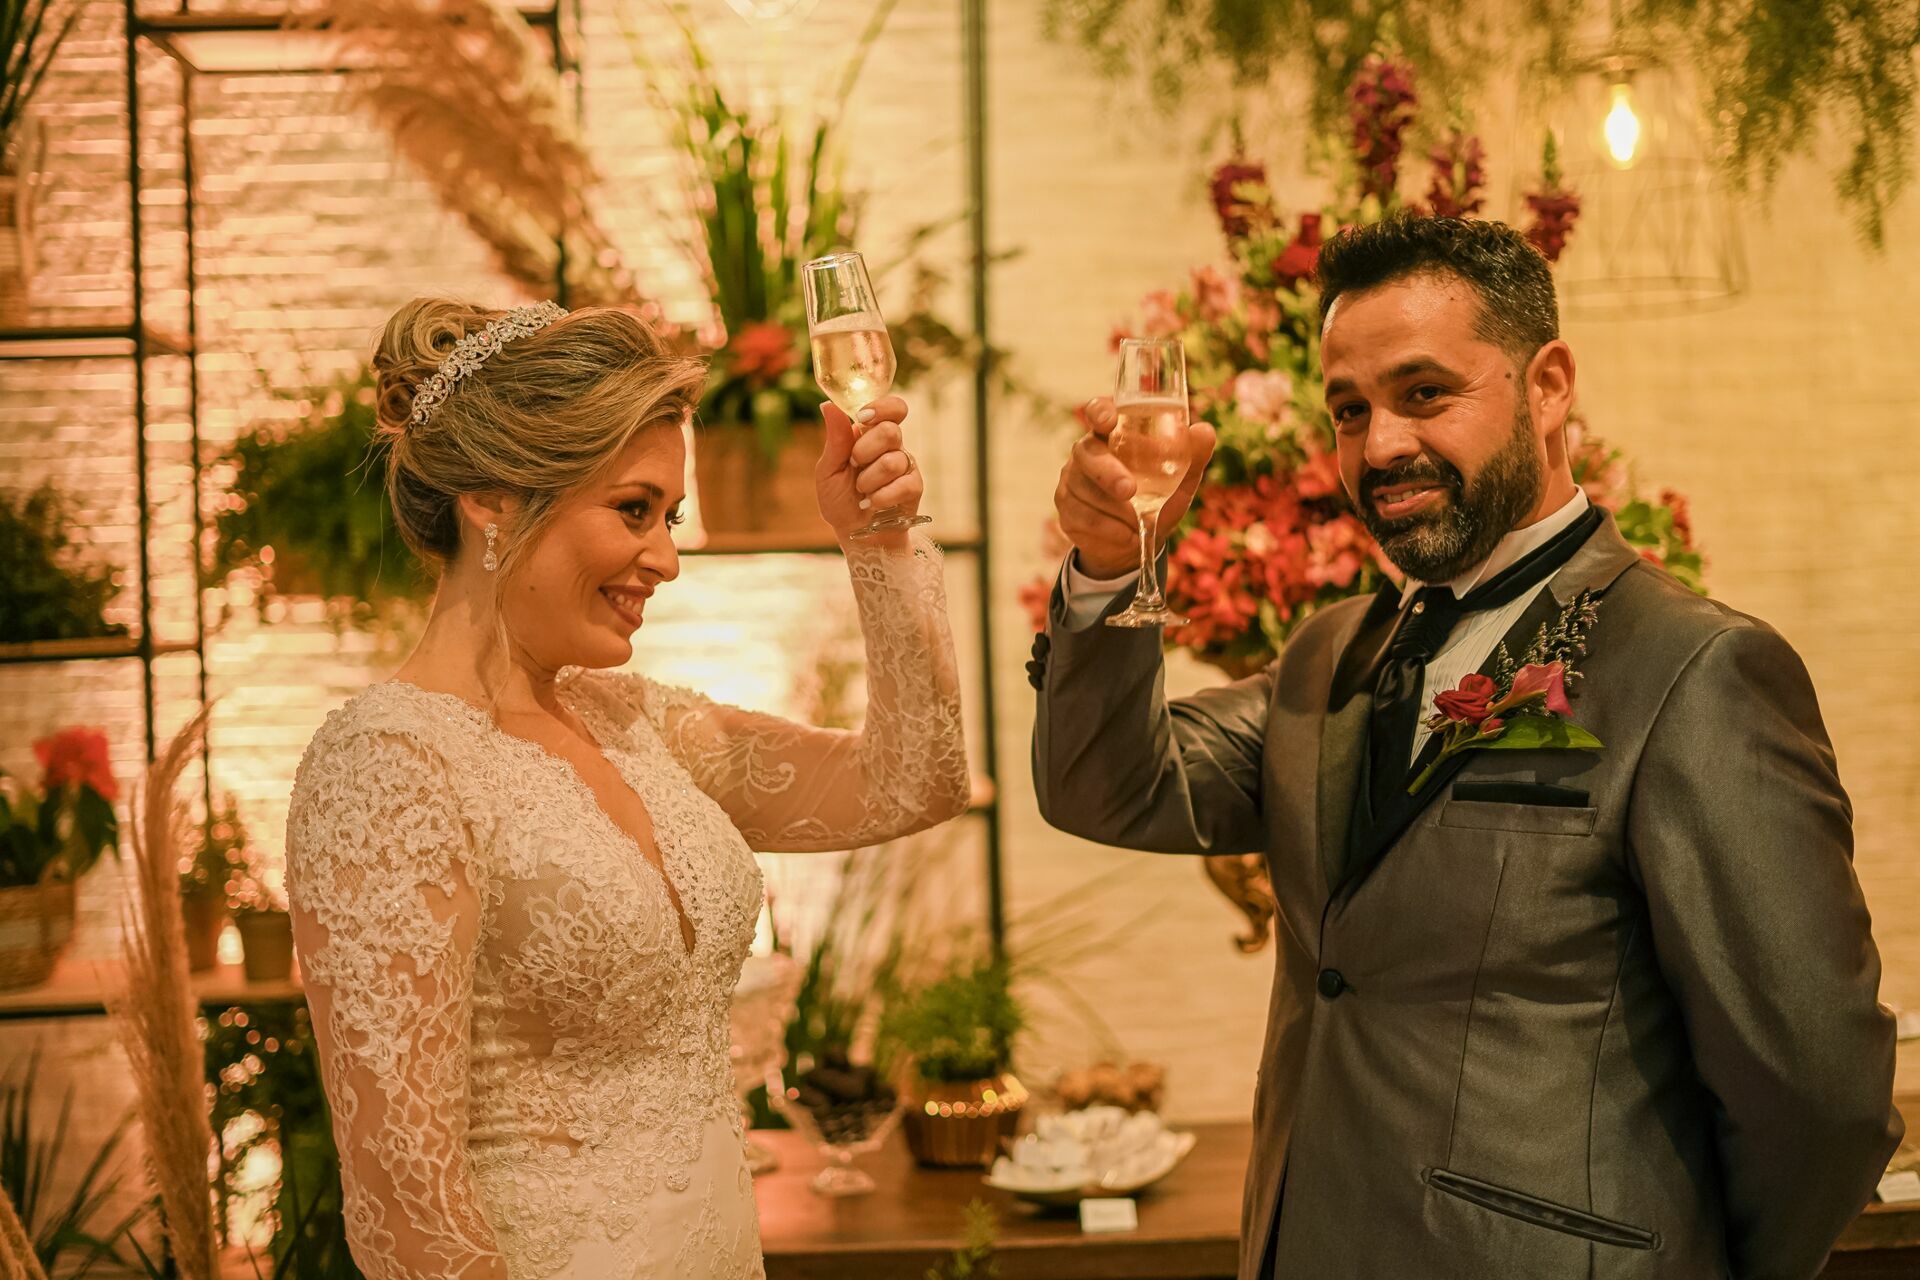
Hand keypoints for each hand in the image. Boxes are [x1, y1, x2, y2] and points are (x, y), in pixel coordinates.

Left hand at [816, 396, 921, 539]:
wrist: (855, 534)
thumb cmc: (840, 500)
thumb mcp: (828, 470)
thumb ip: (834, 439)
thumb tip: (828, 405)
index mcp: (871, 434)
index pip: (893, 407)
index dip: (883, 408)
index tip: (863, 418)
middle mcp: (892, 446)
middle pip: (891, 431)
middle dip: (865, 450)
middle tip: (854, 465)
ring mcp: (905, 466)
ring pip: (894, 461)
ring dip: (869, 480)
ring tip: (861, 491)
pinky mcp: (914, 488)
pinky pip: (904, 485)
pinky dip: (881, 496)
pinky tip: (872, 503)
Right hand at [1054, 397, 1214, 578]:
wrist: (1132, 544)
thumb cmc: (1156, 501)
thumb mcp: (1179, 481)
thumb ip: (1192, 455)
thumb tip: (1204, 431)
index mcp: (1113, 435)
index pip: (1098, 412)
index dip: (1100, 412)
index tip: (1108, 421)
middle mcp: (1087, 453)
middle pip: (1087, 454)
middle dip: (1108, 473)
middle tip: (1129, 491)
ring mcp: (1071, 480)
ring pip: (1085, 490)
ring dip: (1115, 510)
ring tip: (1136, 522)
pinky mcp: (1065, 508)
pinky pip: (1082, 516)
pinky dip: (1108, 529)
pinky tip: (1125, 535)